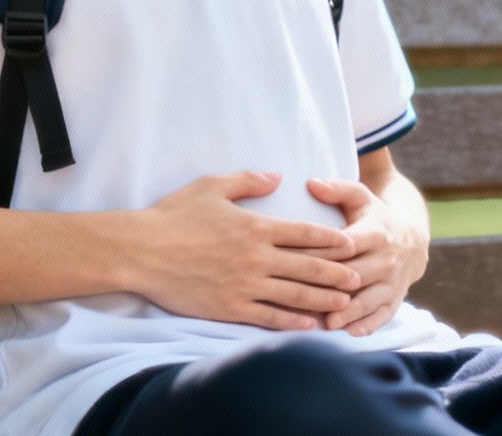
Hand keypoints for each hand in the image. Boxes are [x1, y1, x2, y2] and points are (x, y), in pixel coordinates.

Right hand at [125, 170, 365, 331]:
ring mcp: (245, 285)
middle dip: (337, 273)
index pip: (303, 233)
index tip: (351, 244)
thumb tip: (276, 176)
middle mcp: (257, 257)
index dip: (330, 239)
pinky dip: (293, 322)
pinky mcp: (230, 307)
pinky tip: (311, 325)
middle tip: (359, 277)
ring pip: (295, 294)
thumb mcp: (211, 187)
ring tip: (345, 302)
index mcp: (255, 227)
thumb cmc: (173, 215)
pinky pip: (270, 317)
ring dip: (323, 299)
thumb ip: (248, 181)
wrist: (141, 251)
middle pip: (308, 266)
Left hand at [299, 176, 427, 336]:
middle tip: (302, 297)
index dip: (320, 254)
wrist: (413, 240)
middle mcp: (386, 259)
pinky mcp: (396, 299)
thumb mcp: (361, 198)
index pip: (345, 246)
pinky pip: (383, 314)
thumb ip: (337, 189)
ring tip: (327, 323)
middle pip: (356, 275)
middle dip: (331, 287)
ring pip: (370, 299)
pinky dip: (368, 324)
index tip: (292, 260)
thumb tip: (311, 183)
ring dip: (349, 312)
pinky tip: (350, 332)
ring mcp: (393, 281)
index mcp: (375, 233)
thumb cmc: (375, 217)